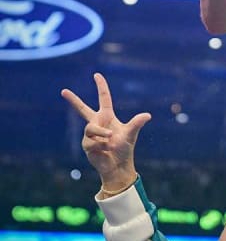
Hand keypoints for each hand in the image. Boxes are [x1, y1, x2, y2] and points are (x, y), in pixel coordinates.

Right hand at [60, 73, 150, 192]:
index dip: (101, 86)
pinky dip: (100, 146)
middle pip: (82, 109)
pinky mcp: (86, 144)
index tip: (96, 75)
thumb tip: (148, 115)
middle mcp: (97, 123)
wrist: (117, 165)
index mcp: (108, 117)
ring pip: (91, 129)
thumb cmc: (124, 148)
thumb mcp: (130, 134)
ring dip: (102, 135)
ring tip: (110, 143)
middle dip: (73, 100)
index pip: (104, 98)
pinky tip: (104, 151)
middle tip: (63, 90)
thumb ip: (136, 123)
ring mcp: (90, 134)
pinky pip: (91, 141)